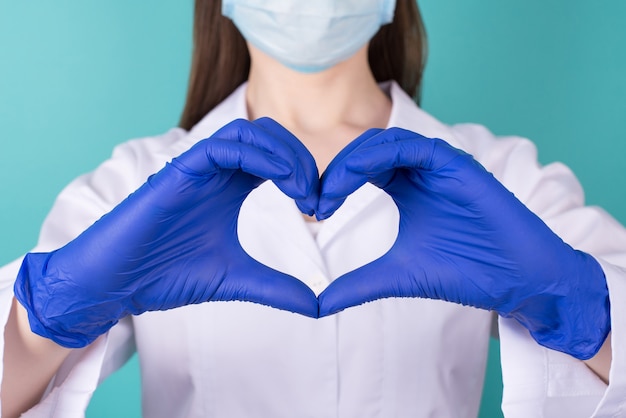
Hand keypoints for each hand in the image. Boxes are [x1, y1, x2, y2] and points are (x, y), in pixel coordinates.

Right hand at [15, 118, 319, 347]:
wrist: (118, 284)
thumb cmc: (167, 275)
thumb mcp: (237, 279)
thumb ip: (275, 286)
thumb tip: (316, 304)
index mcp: (232, 187)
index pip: (278, 159)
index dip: (306, 175)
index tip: (323, 208)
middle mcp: (218, 171)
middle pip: (270, 137)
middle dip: (302, 159)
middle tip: (318, 196)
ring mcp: (198, 167)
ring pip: (249, 132)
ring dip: (284, 153)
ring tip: (304, 189)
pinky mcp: (179, 170)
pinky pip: (223, 146)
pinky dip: (258, 154)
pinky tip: (282, 179)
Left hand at [317, 128, 609, 358]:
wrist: (516, 279)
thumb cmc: (465, 272)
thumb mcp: (397, 275)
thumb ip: (358, 283)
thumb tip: (318, 303)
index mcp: (403, 187)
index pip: (357, 171)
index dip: (332, 184)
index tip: (313, 211)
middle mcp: (418, 171)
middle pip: (364, 152)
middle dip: (335, 171)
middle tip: (315, 201)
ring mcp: (438, 165)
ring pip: (384, 142)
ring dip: (352, 162)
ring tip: (330, 193)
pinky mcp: (458, 164)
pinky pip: (415, 146)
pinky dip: (382, 154)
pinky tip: (358, 177)